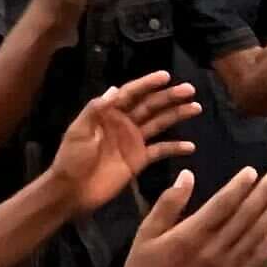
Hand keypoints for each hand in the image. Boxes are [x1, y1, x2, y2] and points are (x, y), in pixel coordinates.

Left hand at [46, 76, 202, 216]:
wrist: (72, 190)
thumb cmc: (71, 158)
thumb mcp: (79, 131)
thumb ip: (96, 109)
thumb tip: (116, 89)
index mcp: (108, 113)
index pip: (131, 93)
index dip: (148, 84)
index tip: (166, 76)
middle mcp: (124, 123)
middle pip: (150, 105)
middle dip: (169, 97)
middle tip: (190, 90)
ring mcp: (133, 141)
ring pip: (159, 123)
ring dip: (177, 115)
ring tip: (195, 108)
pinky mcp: (139, 160)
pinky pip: (160, 150)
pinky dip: (175, 148)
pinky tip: (190, 147)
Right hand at [109, 168, 266, 266]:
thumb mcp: (146, 234)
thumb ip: (167, 204)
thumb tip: (188, 175)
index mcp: (190, 234)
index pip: (222, 203)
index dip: (239, 186)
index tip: (252, 171)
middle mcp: (213, 249)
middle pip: (244, 216)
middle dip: (262, 194)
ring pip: (254, 236)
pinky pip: (255, 262)